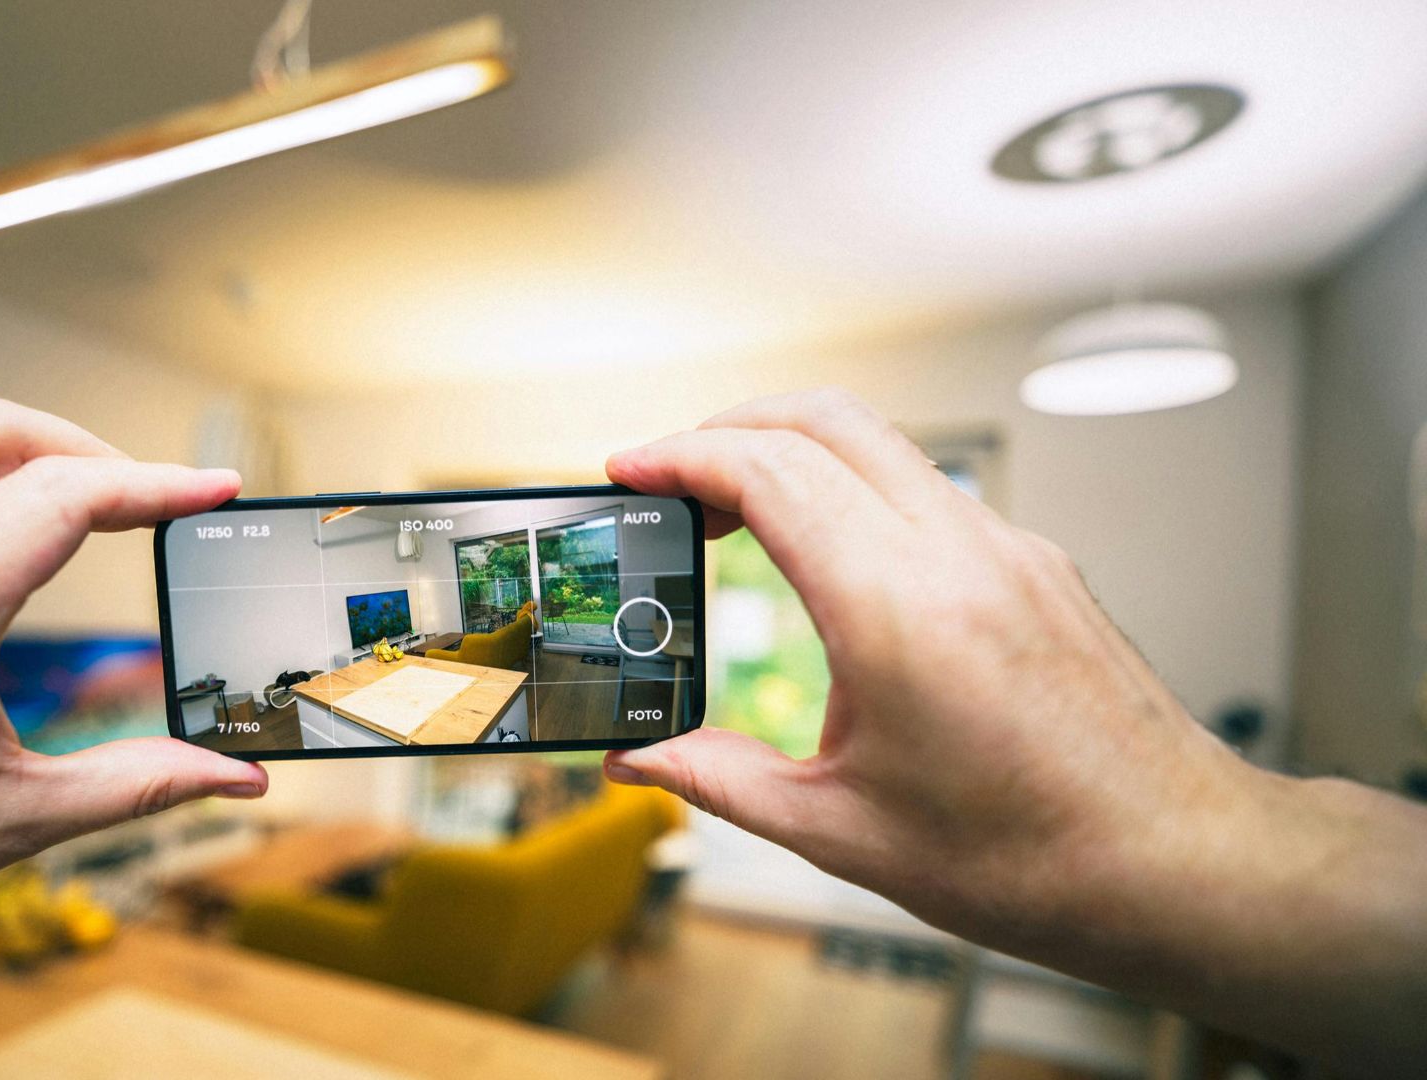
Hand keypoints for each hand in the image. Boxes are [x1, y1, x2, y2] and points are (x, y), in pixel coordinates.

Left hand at [0, 394, 268, 1025]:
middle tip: (153, 504)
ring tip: (101, 528)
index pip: (55, 496)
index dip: (154, 484)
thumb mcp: (2, 826)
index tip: (216, 490)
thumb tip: (237, 776)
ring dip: (30, 468)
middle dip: (88, 448)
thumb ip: (137, 785)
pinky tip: (20, 569)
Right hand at [602, 390, 1426, 1071]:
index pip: (769, 473)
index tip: (629, 468)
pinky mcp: (1036, 565)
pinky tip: (832, 560)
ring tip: (738, 514)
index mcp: (897, 608)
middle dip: (728, 427)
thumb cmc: (1029, 857)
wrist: (1174, 863)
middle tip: (670, 474)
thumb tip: (642, 761)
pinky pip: (928, 490)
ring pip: (881, 444)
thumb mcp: (840, 829)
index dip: (681, 456)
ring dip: (796, 453)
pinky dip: (856, 491)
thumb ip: (721, 779)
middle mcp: (957, 554)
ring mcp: (1007, 549)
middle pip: (822, 419)